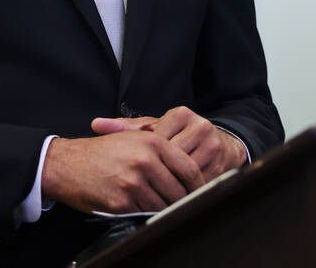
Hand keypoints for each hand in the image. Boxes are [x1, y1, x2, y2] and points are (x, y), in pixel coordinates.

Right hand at [41, 129, 204, 214]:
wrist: (67, 164)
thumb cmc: (102, 152)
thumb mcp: (133, 138)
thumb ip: (162, 151)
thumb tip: (189, 171)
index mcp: (153, 142)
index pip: (189, 168)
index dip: (198, 184)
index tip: (200, 192)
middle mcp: (146, 161)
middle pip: (180, 191)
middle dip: (182, 201)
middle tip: (183, 205)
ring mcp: (134, 183)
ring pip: (163, 206)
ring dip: (164, 210)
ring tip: (160, 207)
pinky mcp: (122, 202)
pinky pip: (144, 214)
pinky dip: (145, 215)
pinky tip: (140, 208)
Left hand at [92, 106, 247, 181]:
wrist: (218, 142)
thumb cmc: (178, 136)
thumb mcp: (154, 128)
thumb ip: (126, 127)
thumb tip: (96, 124)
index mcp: (181, 114)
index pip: (157, 138)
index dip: (144, 156)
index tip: (131, 168)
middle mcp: (199, 126)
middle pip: (171, 156)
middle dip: (156, 172)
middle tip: (136, 186)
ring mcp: (212, 145)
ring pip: (184, 171)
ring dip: (169, 185)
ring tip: (150, 196)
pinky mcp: (220, 163)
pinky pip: (197, 183)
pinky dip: (183, 193)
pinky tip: (170, 200)